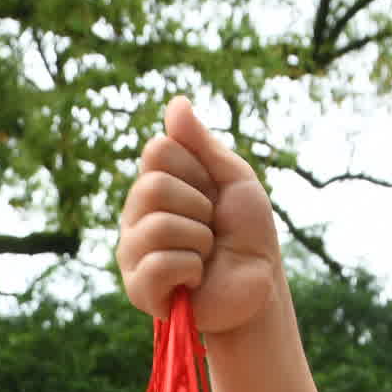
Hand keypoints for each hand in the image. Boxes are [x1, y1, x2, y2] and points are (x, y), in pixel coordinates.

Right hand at [117, 98, 287, 339]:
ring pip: (158, 226)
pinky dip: (192, 269)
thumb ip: (202, 144)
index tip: (212, 193)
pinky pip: (159, 263)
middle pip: (152, 186)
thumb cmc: (247, 233)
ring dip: (199, 241)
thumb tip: (176, 102)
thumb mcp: (233, 178)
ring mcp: (132, 252)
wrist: (259, 285)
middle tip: (211, 228)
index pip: (157, 150)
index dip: (196, 170)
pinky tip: (195, 279)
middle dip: (198, 206)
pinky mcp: (139, 289)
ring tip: (205, 255)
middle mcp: (135, 215)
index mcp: (154, 185)